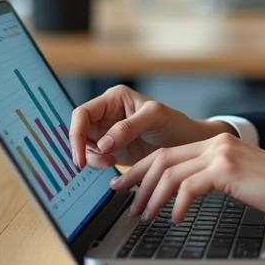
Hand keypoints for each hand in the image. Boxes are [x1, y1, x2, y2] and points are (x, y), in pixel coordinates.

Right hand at [69, 84, 231, 170]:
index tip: (80, 155)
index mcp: (114, 99)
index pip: (82, 113)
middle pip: (80, 131)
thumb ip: (129, 127)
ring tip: (112, 163)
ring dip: (93, 158)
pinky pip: (94, 157)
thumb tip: (103, 143)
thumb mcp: (155, 118)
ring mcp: (109, 132)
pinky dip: (98, 164)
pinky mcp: (112, 149)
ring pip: (85, 146)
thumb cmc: (176, 124)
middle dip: (84, 149)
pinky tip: (112, 166)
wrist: (188, 146)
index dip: (76, 133)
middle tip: (101, 162)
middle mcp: (108, 113)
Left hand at [112, 132, 264, 230]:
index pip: (170, 152)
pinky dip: (177, 204)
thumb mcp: (239, 179)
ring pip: (171, 172)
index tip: (126, 183)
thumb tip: (184, 193)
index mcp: (218, 142)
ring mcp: (222, 154)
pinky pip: (189, 187)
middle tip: (123, 199)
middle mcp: (217, 143)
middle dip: (138, 180)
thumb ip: (214, 177)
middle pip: (163, 157)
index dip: (143, 168)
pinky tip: (175, 218)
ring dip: (152, 196)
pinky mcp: (228, 169)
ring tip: (145, 216)